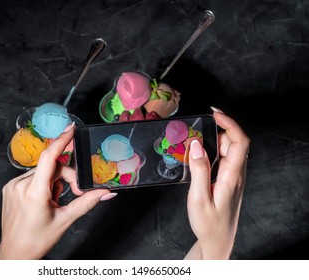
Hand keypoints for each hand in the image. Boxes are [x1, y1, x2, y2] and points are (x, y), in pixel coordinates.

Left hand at [0, 123, 112, 259]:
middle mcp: (20, 185)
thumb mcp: (65, 220)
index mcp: (34, 193)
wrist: (14, 252)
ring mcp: (13, 186)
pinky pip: (32, 176)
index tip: (70, 130)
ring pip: (42, 171)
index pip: (49, 158)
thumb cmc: (37, 239)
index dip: (61, 141)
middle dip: (65, 176)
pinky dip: (42, 183)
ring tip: (52, 201)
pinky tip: (43, 199)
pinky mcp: (10, 187)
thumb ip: (87, 202)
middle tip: (72, 192)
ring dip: (53, 181)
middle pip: (51, 167)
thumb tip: (106, 192)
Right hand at [184, 108, 249, 258]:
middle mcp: (236, 173)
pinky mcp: (227, 180)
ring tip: (192, 142)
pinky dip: (211, 151)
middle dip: (217, 130)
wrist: (218, 240)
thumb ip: (199, 170)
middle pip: (233, 142)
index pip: (240, 141)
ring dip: (213, 141)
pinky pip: (223, 159)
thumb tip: (196, 145)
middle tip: (195, 129)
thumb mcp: (199, 197)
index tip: (214, 114)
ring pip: (228, 150)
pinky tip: (197, 156)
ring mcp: (233, 177)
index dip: (230, 124)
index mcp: (232, 176)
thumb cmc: (209, 223)